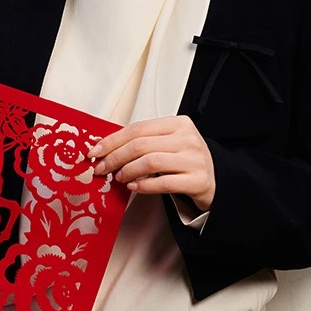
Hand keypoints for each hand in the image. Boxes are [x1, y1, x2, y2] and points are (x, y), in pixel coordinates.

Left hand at [89, 115, 215, 211]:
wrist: (216, 179)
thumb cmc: (186, 161)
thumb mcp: (168, 143)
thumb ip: (144, 142)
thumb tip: (106, 149)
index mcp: (178, 124)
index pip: (137, 129)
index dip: (112, 141)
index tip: (95, 152)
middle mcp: (187, 139)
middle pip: (141, 145)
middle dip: (115, 158)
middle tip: (102, 169)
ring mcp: (194, 159)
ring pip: (151, 162)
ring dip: (128, 171)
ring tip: (119, 178)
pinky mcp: (198, 180)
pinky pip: (164, 183)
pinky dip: (144, 185)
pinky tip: (134, 187)